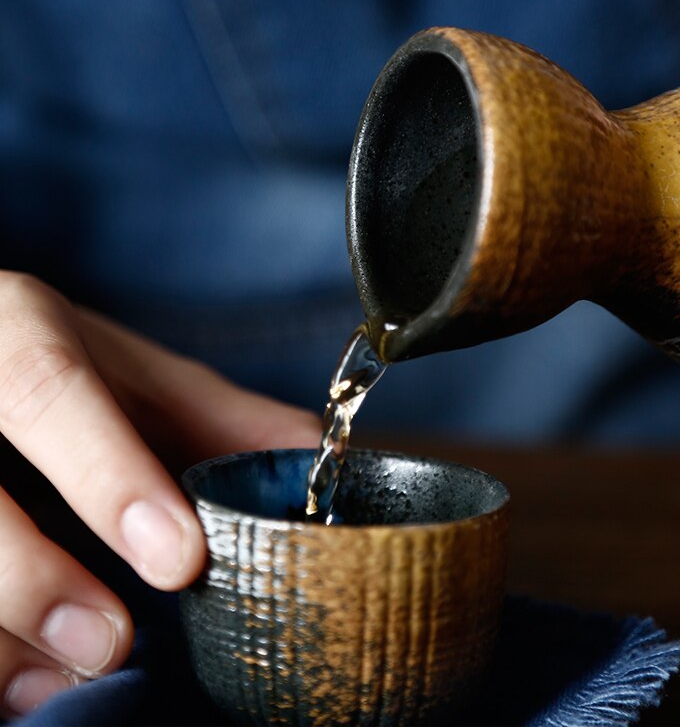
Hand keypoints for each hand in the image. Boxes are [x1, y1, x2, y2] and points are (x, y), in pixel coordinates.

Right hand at [0, 273, 319, 715]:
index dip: (108, 474)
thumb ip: (219, 419)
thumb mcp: (134, 379)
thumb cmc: (62, 368)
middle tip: (111, 641)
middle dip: (33, 578)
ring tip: (63, 680)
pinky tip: (22, 681)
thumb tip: (318, 459)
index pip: (48, 387)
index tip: (178, 556)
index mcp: (16, 328)